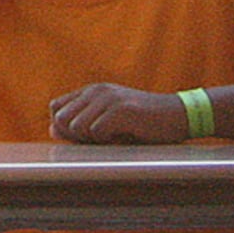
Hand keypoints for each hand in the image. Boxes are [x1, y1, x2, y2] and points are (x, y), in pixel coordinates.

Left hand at [50, 82, 193, 144]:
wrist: (181, 116)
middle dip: (75, 137)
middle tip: (100, 140)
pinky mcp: (122, 110)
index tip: (84, 137)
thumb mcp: (109, 121)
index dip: (63, 127)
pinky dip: (109, 141)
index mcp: (92, 91)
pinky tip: (126, 137)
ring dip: (93, 140)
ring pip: (77, 127)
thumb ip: (82, 123)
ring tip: (115, 137)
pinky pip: (97, 132)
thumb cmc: (144, 123)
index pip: (55, 108)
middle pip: (61, 119)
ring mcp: (109, 98)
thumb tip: (52, 130)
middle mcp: (97, 91)